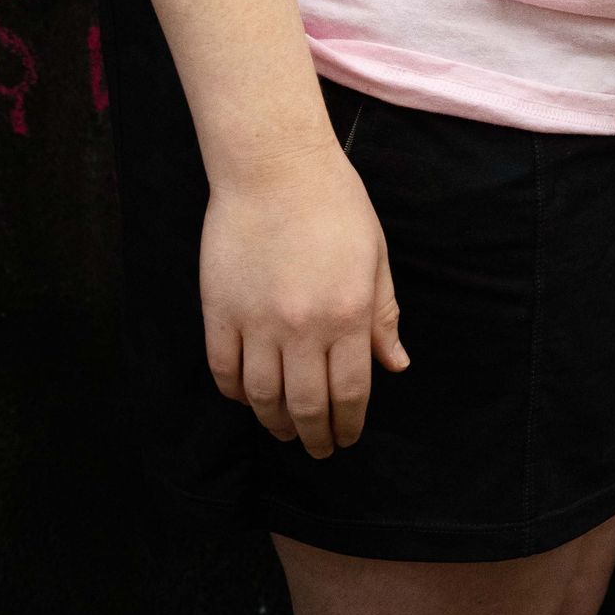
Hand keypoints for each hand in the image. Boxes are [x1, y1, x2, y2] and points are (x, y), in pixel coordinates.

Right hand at [200, 138, 407, 457]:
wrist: (274, 164)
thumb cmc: (334, 203)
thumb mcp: (374, 255)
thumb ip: (383, 314)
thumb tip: (394, 365)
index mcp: (347, 313)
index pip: (350, 392)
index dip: (348, 424)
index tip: (346, 439)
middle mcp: (302, 326)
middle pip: (305, 406)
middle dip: (315, 436)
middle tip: (318, 449)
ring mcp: (257, 321)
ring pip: (262, 398)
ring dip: (275, 424)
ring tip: (284, 431)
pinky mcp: (219, 310)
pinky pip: (224, 371)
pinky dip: (236, 393)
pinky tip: (248, 397)